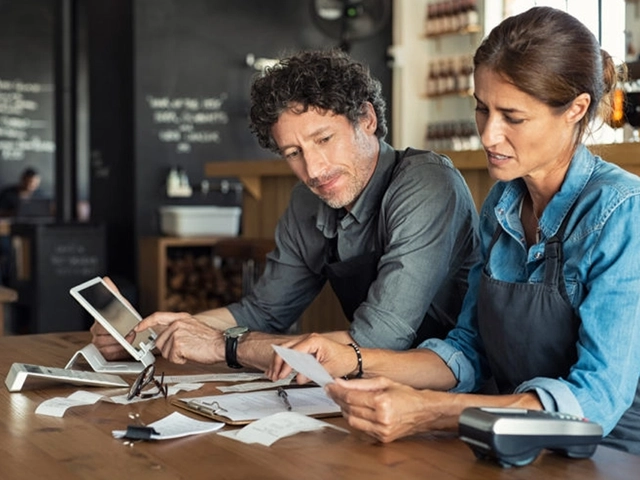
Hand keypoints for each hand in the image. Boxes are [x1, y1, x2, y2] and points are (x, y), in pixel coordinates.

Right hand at [89, 276, 135, 359]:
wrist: (131, 332)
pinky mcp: (104, 352)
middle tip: (128, 331)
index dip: (105, 323)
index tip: (111, 326)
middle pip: (102, 334)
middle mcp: (96, 331)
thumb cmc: (124, 318)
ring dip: (119, 342)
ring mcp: (99, 342)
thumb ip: (113, 292)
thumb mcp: (121, 304)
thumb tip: (105, 280)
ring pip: (104, 344)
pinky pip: (108, 354)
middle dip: (117, 333)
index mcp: (99, 318)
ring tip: (128, 338)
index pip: (98, 320)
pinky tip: (124, 346)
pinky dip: (118, 351)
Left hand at [135, 311, 224, 363]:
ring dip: (176, 355)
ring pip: (165, 351)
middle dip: (168, 350)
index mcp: (181, 318)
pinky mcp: (177, 344)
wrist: (222, 345)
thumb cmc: (211, 340)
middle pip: (159, 341)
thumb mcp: (193, 327)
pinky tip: (190, 354)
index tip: (137, 328)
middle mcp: (177, 324)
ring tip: (190, 351)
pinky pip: (172, 358)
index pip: (157, 317)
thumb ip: (177, 329)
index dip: (145, 323)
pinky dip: (180, 360)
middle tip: (184, 350)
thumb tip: (165, 338)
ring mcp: (176, 333)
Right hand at [266, 333, 357, 382]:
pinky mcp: (306, 348)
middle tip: (274, 376)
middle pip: (284, 348)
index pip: (293, 352)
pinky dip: (283, 361)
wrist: (352, 358)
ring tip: (273, 374)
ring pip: (285, 349)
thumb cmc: (344, 360)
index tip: (282, 375)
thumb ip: (312, 373)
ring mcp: (306, 342)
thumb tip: (298, 378)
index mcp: (313, 341)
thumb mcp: (328, 369)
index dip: (285, 365)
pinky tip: (278, 369)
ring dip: (278, 362)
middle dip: (277, 363)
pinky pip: (290, 352)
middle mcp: (308, 339)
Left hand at [326, 376, 442, 442]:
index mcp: (382, 401)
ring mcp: (382, 430)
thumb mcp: (383, 382)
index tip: (329, 386)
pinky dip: (355, 418)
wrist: (424, 411)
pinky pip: (361, 428)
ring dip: (345, 410)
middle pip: (349, 409)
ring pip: (352, 420)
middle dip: (338, 399)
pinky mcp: (382, 438)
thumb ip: (359, 383)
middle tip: (333, 391)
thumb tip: (339, 382)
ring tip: (344, 399)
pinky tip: (355, 410)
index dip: (337, 391)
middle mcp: (381, 418)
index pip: (351, 397)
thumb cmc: (406, 394)